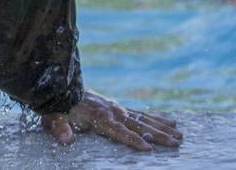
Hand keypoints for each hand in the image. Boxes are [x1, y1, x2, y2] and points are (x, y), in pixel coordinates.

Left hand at [42, 88, 182, 150]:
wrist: (59, 86)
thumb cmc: (58, 106)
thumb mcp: (55, 117)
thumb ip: (60, 128)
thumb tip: (66, 140)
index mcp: (99, 117)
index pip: (119, 131)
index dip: (132, 140)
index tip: (147, 149)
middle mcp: (112, 111)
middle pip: (138, 125)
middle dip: (157, 135)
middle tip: (177, 142)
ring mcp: (117, 108)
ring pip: (143, 119)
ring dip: (162, 127)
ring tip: (180, 134)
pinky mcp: (118, 107)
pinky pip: (140, 113)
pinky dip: (156, 118)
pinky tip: (171, 121)